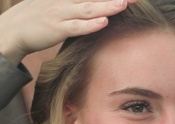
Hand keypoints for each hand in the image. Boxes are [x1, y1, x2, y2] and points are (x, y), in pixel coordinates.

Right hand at [0, 0, 138, 64]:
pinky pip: (75, 27)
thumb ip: (78, 3)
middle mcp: (65, 1)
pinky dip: (90, 24)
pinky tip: (103, 21)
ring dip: (106, 6)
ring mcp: (60, 13)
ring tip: (123, 3)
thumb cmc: (39, 17)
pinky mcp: (56, 29)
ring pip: (87, 9)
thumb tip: (98, 8)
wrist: (11, 29)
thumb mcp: (58, 3)